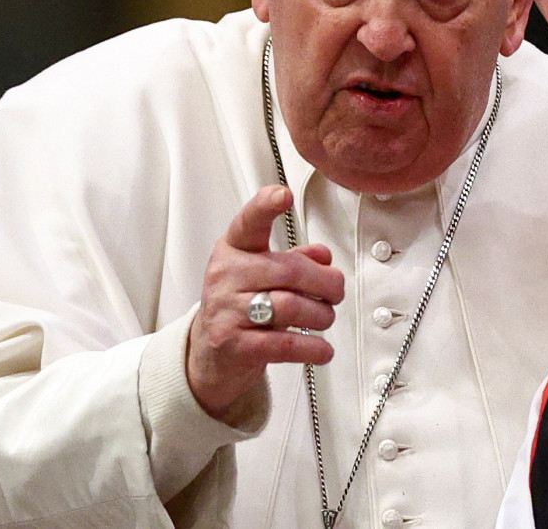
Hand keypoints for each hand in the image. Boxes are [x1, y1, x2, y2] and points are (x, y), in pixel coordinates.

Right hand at [186, 185, 344, 419]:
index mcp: (234, 250)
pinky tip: (323, 349)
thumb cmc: (242, 304)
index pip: (248, 223)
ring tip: (326, 318)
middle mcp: (225, 276)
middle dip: (326, 283)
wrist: (210, 353)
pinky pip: (284, 344)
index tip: (283, 195)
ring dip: (321, 315)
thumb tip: (322, 254)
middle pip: (290, 270)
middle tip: (336, 292)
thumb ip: (294, 259)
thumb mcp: (263, 274)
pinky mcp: (234, 345)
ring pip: (291, 306)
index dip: (265, 207)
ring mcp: (226, 311)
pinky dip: (312, 347)